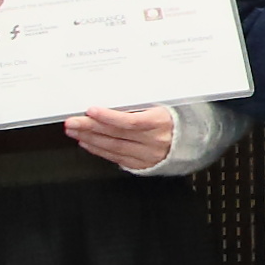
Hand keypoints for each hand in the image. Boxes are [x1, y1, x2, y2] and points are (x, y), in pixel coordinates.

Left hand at [62, 105, 180, 170]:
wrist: (192, 140)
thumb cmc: (173, 118)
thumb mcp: (162, 105)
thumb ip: (139, 104)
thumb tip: (110, 98)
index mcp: (160, 122)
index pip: (130, 121)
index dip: (109, 117)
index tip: (91, 110)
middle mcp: (154, 141)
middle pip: (116, 135)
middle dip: (90, 127)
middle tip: (72, 122)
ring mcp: (148, 155)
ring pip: (113, 147)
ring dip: (90, 138)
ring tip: (74, 131)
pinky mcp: (142, 165)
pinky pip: (116, 158)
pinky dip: (99, 150)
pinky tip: (87, 142)